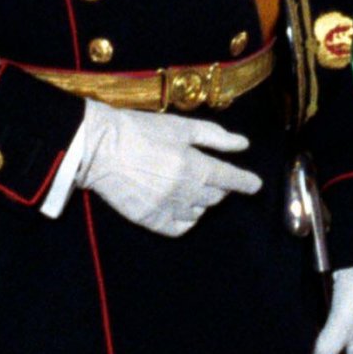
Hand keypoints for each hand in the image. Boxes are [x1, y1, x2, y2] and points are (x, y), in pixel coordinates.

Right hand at [76, 98, 261, 236]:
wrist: (98, 147)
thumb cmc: (139, 130)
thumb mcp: (179, 126)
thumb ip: (214, 137)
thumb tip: (243, 145)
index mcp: (194, 166)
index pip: (231, 180)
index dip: (246, 182)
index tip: (254, 185)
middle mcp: (185, 192)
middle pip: (215, 196)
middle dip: (217, 185)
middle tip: (205, 173)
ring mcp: (167, 208)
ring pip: (198, 212)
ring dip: (200, 201)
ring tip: (186, 186)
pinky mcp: (149, 219)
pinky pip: (179, 227)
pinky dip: (184, 218)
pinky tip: (178, 205)